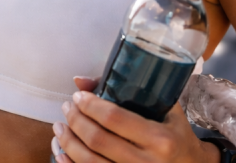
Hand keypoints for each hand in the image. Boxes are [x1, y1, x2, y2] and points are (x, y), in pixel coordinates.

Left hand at [51, 77, 219, 162]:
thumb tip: (80, 79)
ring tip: (59, 127)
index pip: (115, 118)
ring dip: (67, 142)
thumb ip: (130, 90)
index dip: (90, 105)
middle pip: (97, 140)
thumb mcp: (165, 109)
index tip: (78, 96)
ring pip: (88, 161)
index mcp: (161, 140)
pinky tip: (60, 151)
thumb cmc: (176, 135)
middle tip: (66, 108)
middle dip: (75, 120)